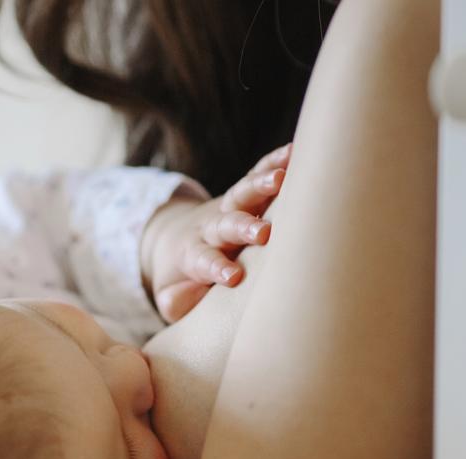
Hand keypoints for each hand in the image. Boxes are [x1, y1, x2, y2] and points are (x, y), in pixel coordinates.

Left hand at [141, 143, 290, 322]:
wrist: (173, 239)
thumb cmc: (182, 277)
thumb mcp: (172, 296)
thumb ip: (177, 301)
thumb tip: (185, 299)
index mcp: (193, 255)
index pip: (204, 260)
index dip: (217, 267)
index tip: (232, 277)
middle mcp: (210, 228)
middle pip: (226, 224)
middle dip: (244, 227)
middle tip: (262, 232)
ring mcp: (227, 207)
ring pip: (242, 194)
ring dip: (260, 186)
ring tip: (281, 178)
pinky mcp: (242, 194)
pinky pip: (256, 173)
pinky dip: (273, 161)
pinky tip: (294, 150)